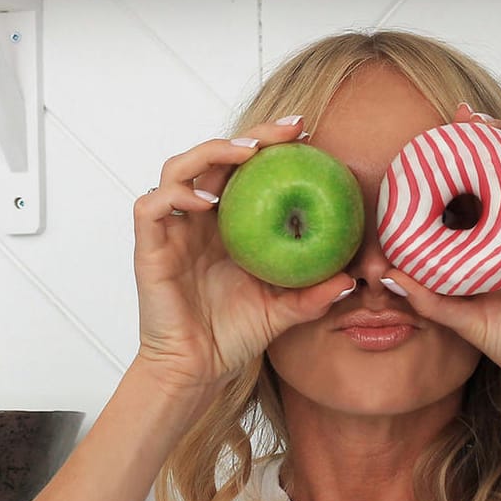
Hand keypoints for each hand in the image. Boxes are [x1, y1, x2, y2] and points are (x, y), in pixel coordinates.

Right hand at [132, 116, 357, 393]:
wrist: (198, 370)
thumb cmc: (234, 337)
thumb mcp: (283, 311)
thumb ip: (313, 295)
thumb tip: (352, 279)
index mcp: (228, 224)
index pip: (244, 168)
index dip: (270, 144)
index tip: (305, 133)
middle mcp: (197, 219)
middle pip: (215, 156)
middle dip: (251, 135)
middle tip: (288, 131)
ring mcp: (172, 230)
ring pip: (177, 168)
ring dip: (210, 152)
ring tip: (246, 155)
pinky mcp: (149, 247)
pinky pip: (151, 206)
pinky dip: (175, 195)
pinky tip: (208, 201)